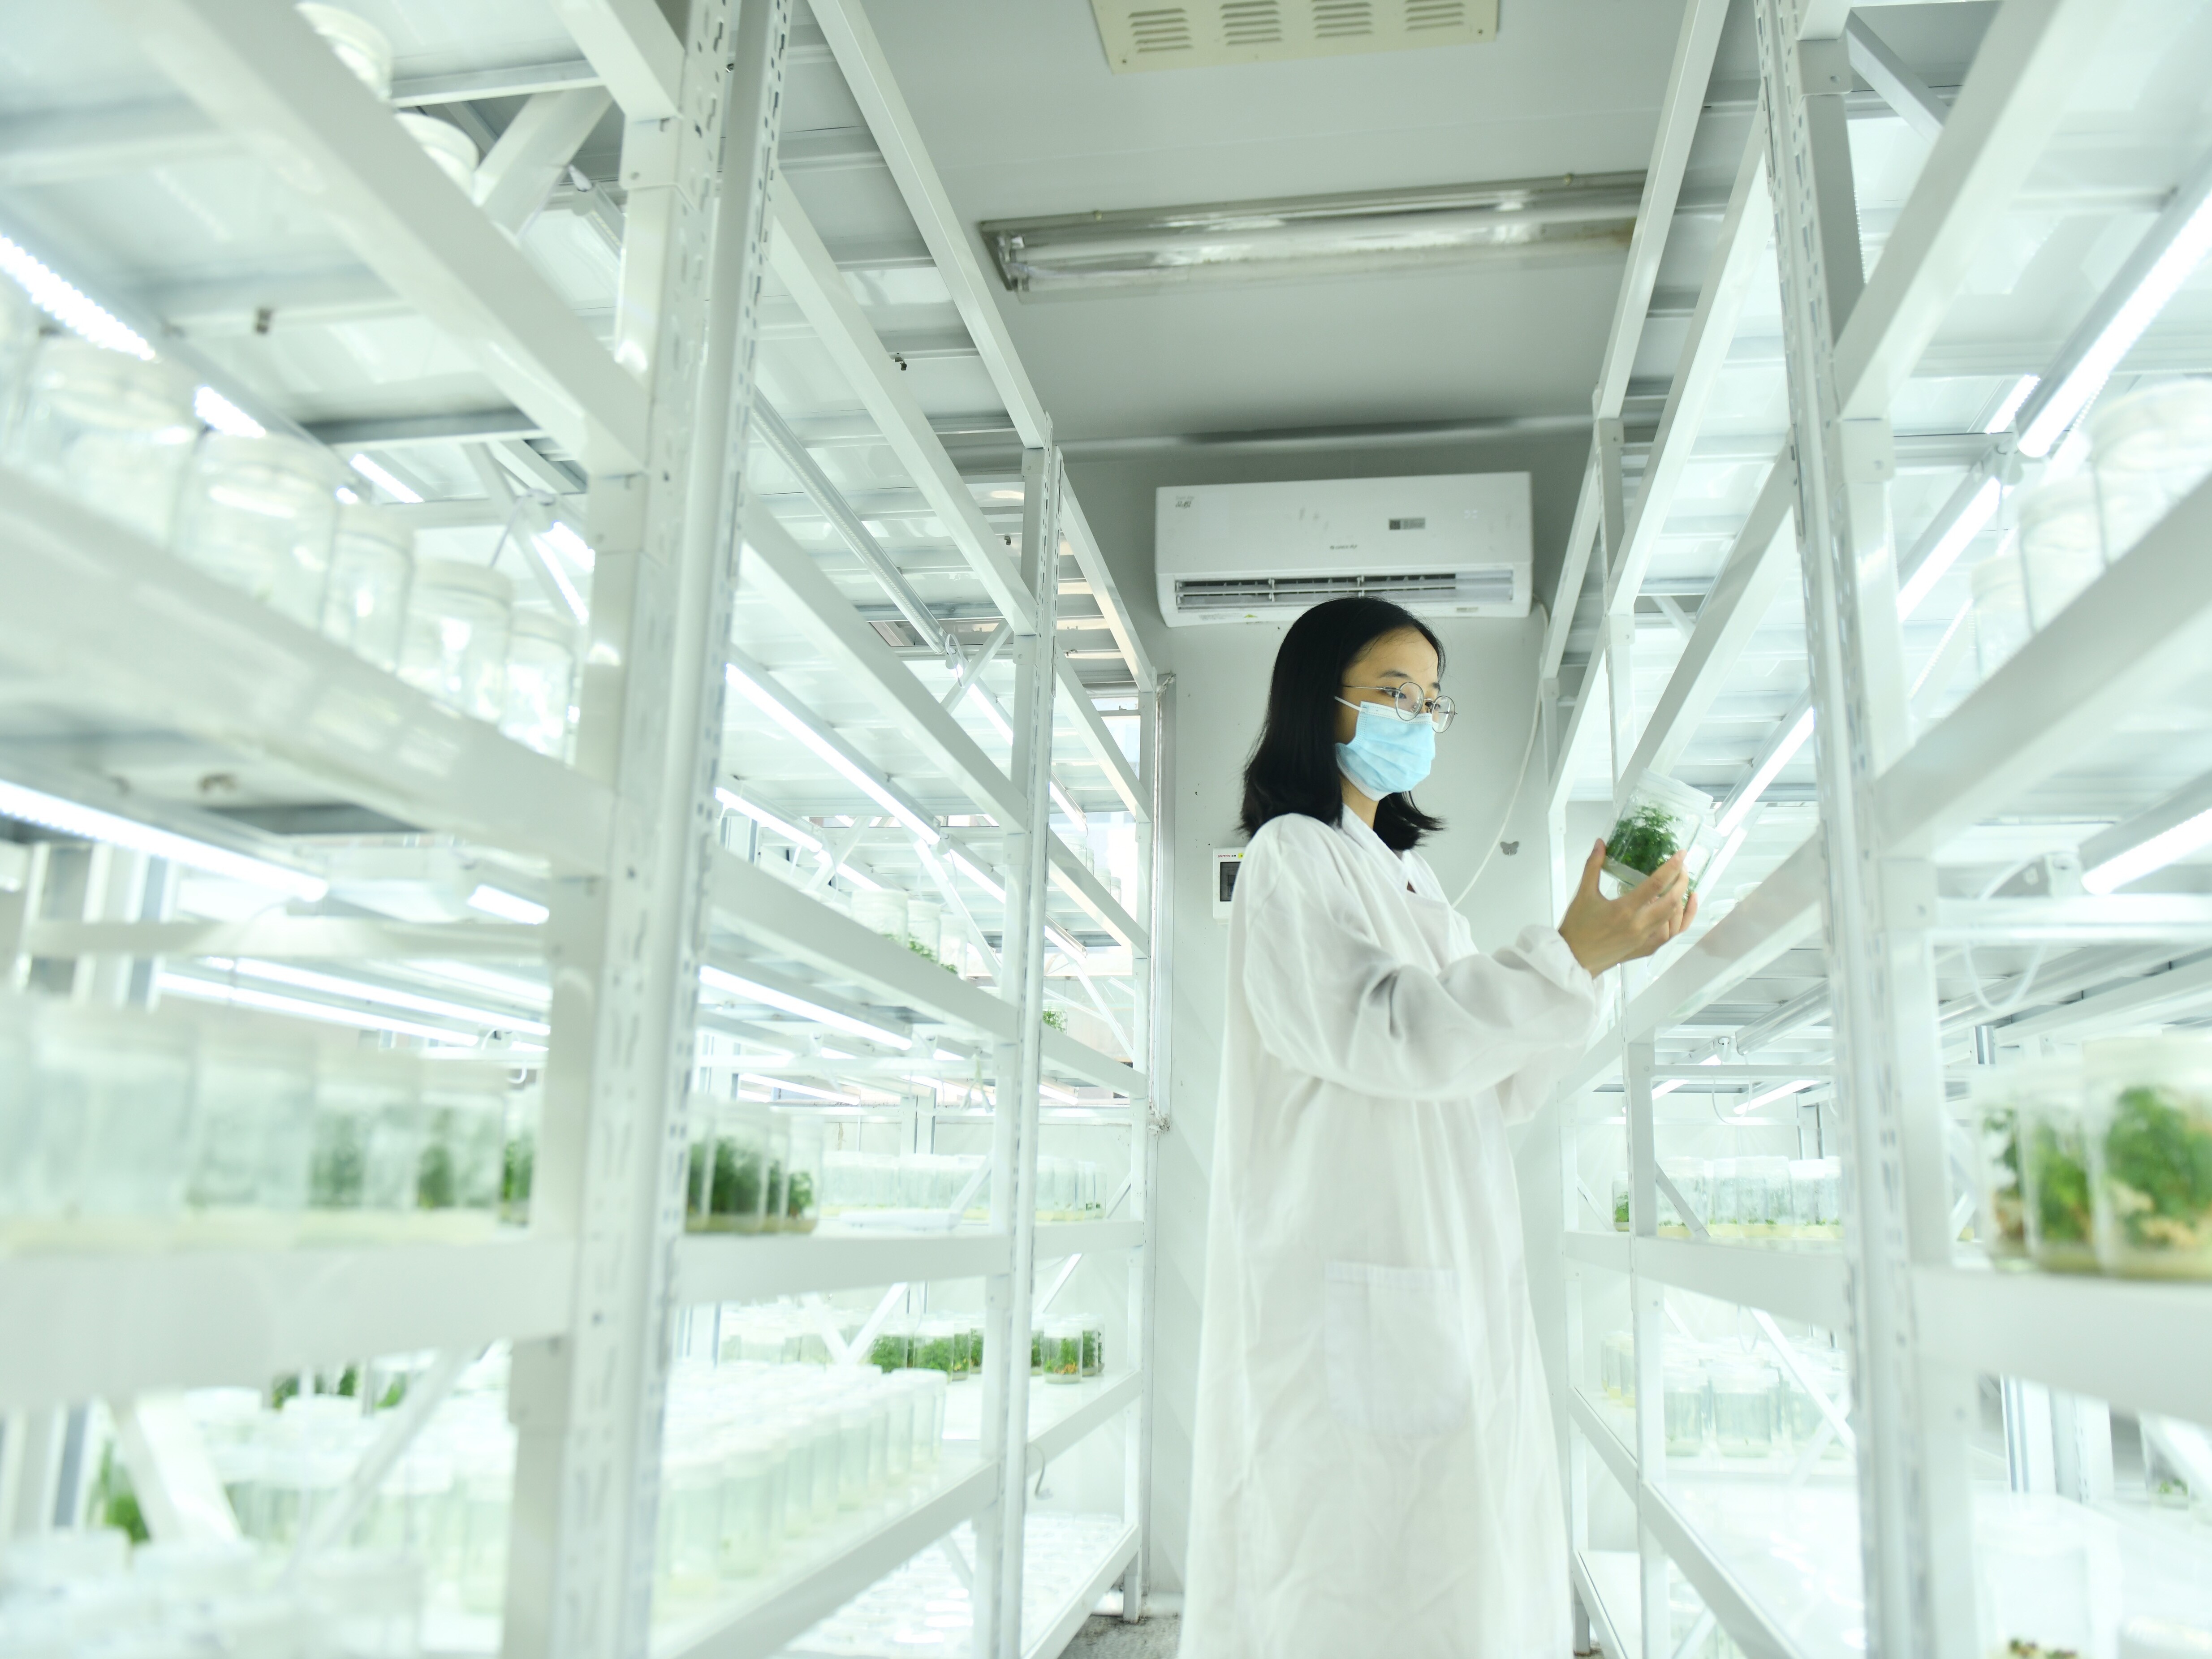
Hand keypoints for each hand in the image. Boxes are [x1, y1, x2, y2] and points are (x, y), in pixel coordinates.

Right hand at [1558, 838, 1697, 975]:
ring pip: (1674, 918)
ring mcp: (1644, 938)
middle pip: (1671, 901)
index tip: (1681, 854)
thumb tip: (1600, 843)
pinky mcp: (1645, 948)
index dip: (1672, 867)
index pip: (1656, 884)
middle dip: (1682, 882)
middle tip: (1683, 868)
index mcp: (1624, 909)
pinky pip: (1669, 934)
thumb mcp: (1583, 894)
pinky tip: (1680, 909)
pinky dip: (1678, 920)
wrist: (1574, 958)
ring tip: (1680, 885)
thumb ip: (1593, 866)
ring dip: (1681, 900)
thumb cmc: (1577, 926)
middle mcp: (1639, 925)